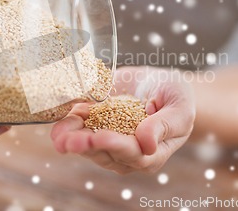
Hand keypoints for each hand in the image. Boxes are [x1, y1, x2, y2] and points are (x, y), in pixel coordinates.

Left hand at [51, 66, 195, 173]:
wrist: (161, 84)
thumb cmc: (177, 98)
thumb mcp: (179, 108)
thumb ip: (165, 126)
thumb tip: (146, 144)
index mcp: (152, 152)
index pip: (132, 153)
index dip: (114, 145)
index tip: (99, 136)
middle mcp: (128, 153)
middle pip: (104, 153)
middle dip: (84, 145)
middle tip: (67, 140)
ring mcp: (109, 141)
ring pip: (88, 145)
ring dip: (71, 138)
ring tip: (57, 134)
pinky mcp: (96, 126)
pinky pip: (81, 129)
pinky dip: (68, 124)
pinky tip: (57, 120)